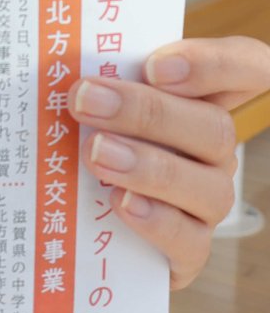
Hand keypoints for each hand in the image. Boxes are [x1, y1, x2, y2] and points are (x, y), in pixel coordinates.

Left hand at [69, 36, 268, 289]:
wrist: (79, 224)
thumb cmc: (90, 142)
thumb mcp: (95, 105)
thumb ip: (100, 81)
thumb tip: (66, 71)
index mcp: (201, 99)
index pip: (247, 67)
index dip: (217, 63)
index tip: (156, 65)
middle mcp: (213, 149)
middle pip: (215, 126)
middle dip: (148, 112)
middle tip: (87, 101)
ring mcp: (207, 201)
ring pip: (208, 184)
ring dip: (149, 166)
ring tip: (96, 154)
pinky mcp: (189, 249)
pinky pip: (190, 239)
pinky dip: (156, 220)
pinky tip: (121, 203)